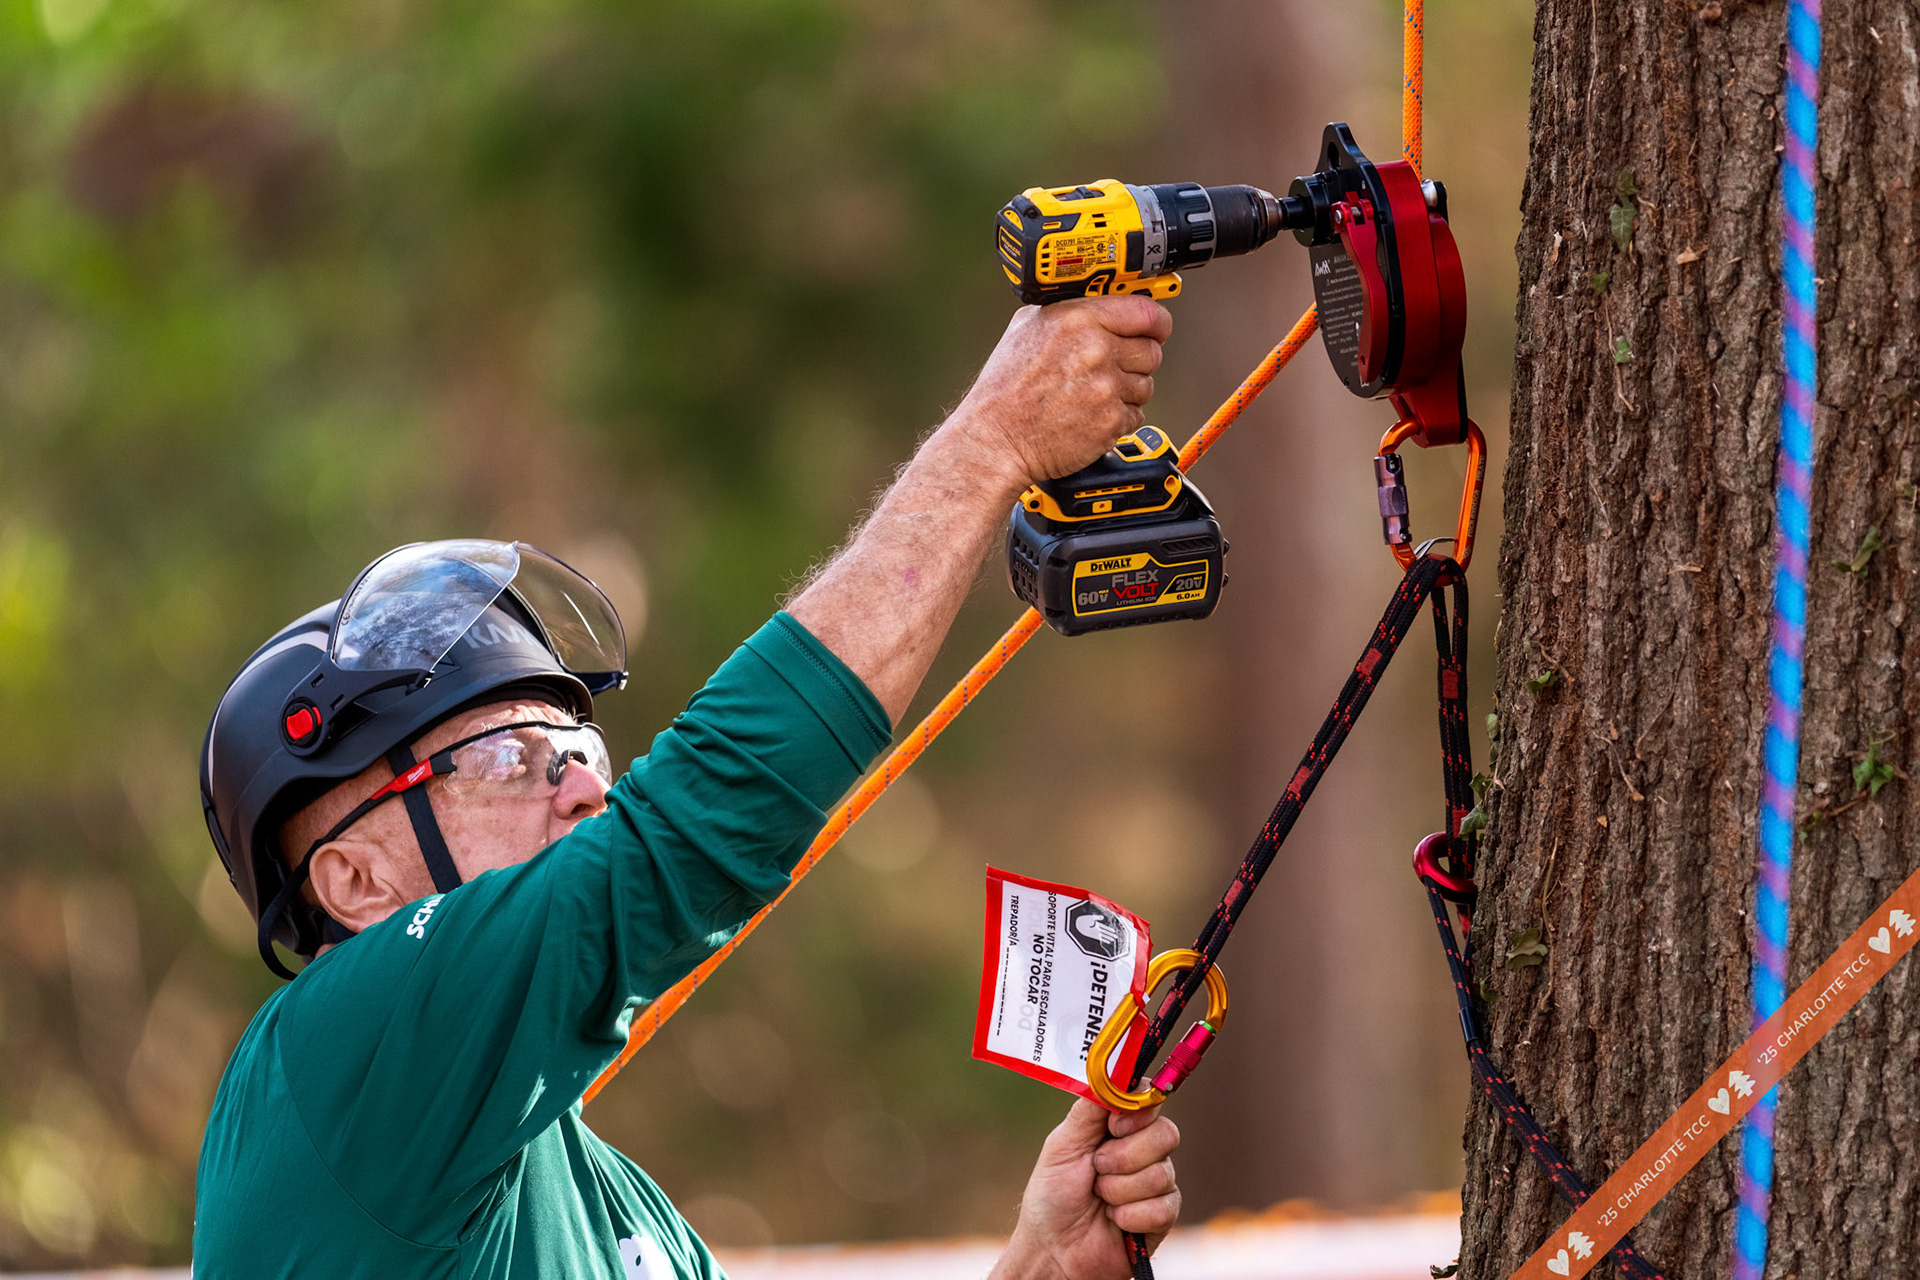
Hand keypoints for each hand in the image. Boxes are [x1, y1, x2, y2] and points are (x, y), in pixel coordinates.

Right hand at [949, 296, 1172, 488]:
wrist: (995, 438)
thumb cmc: (1006, 387)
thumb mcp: (1029, 326)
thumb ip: (1073, 310)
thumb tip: (1107, 301)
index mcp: (1078, 319)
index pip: (1146, 312)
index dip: (1156, 322)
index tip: (1156, 328)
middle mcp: (1096, 350)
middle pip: (1152, 351)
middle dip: (1135, 360)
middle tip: (1110, 368)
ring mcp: (1106, 388)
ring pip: (1146, 385)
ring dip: (1127, 391)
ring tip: (1091, 395)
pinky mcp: (1110, 422)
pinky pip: (1135, 415)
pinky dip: (1117, 418)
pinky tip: (1088, 415)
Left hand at [990, 1098, 1182, 1279]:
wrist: (1054, 1249)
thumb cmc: (1052, 1195)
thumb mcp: (1063, 1144)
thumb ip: (1090, 1109)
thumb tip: (1113, 1072)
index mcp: (1118, 1127)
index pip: (1150, 1100)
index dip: (1138, 1111)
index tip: (1115, 1126)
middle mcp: (1142, 1150)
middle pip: (1166, 1133)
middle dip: (1124, 1156)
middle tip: (1097, 1169)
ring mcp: (1155, 1182)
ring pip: (1161, 1172)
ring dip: (1120, 1190)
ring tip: (1100, 1200)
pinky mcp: (1163, 1216)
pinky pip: (1163, 1207)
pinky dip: (1130, 1216)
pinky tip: (1114, 1222)